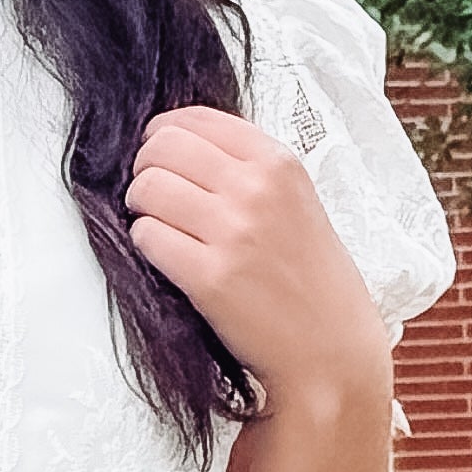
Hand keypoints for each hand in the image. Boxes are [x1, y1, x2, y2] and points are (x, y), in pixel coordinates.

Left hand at [127, 110, 390, 412]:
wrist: (330, 353)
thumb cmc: (314, 283)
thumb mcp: (298, 203)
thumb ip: (250, 170)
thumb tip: (183, 143)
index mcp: (280, 164)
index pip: (197, 118)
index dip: (164, 133)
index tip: (159, 152)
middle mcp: (256, 190)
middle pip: (162, 146)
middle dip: (145, 168)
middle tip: (152, 194)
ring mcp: (232, 233)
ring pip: (147, 188)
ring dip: (141, 208)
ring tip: (159, 226)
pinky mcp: (209, 277)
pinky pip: (147, 237)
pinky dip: (147, 245)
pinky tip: (168, 257)